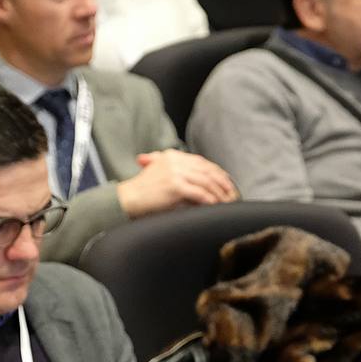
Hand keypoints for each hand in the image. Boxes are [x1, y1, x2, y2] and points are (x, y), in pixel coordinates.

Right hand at [115, 149, 238, 217]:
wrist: (128, 199)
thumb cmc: (143, 191)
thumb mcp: (159, 174)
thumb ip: (177, 172)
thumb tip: (198, 181)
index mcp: (173, 156)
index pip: (202, 162)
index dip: (217, 172)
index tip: (226, 183)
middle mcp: (175, 161)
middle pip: (207, 170)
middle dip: (222, 182)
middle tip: (232, 193)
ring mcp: (175, 172)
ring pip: (206, 181)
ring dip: (219, 193)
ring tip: (227, 201)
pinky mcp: (175, 186)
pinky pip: (199, 193)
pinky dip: (210, 199)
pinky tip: (215, 205)